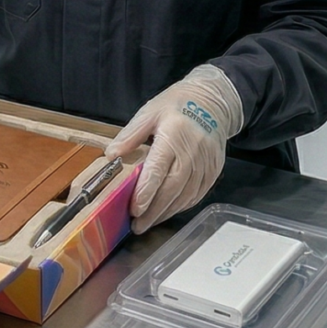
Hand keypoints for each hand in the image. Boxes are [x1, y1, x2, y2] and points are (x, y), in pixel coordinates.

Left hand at [105, 65, 243, 233]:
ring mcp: (206, 164)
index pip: (158, 169)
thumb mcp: (149, 112)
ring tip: (148, 222)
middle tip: (137, 226)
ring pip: (186, 196)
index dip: (146, 192)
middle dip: (154, 210)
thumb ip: (131, 135)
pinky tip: (168, 211)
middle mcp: (192, 153)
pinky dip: (181, 205)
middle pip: (172, 188)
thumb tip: (111, 155)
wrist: (213, 101)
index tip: (134, 209)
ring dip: (166, 212)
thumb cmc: (177, 105)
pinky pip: (197, 194)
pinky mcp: (214, 171)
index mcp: (174, 135)